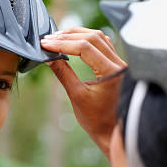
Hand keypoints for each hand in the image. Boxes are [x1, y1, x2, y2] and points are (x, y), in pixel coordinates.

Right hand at [41, 27, 126, 157]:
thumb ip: (63, 73)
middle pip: (92, 37)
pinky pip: (103, 44)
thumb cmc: (96, 120)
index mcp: (111, 72)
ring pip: (98, 37)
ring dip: (77, 34)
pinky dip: (87, 40)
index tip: (46, 44)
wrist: (112, 131)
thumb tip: (49, 57)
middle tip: (48, 39)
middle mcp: (119, 64)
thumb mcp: (76, 95)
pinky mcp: (117, 65)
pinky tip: (74, 41)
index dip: (62, 43)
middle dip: (68, 36)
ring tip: (58, 37)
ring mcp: (120, 63)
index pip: (84, 47)